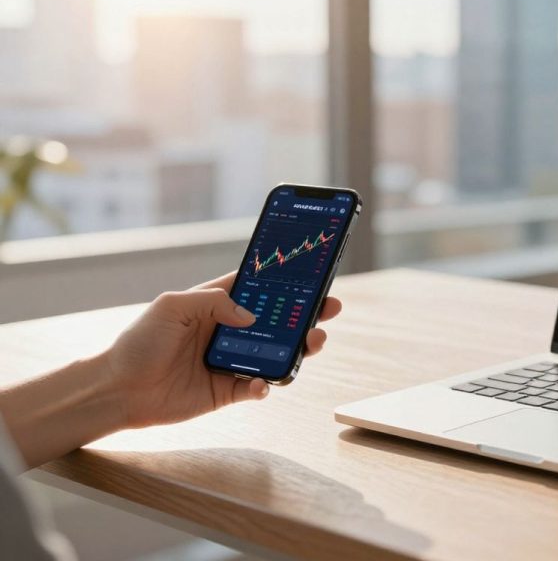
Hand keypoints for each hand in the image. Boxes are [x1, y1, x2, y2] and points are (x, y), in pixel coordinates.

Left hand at [105, 272, 342, 428]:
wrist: (118, 390)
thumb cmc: (138, 343)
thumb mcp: (172, 306)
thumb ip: (213, 302)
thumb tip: (251, 316)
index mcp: (215, 306)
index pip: (257, 288)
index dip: (283, 282)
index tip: (310, 276)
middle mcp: (227, 332)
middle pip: (276, 321)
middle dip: (305, 315)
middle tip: (329, 309)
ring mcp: (230, 361)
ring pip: (276, 353)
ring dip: (298, 349)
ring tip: (313, 342)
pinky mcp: (227, 391)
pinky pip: (258, 387)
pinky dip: (267, 385)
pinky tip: (263, 382)